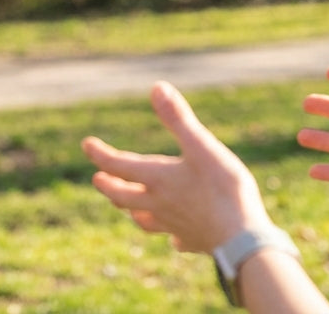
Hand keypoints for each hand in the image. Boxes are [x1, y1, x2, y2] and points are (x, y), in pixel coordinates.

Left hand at [82, 81, 273, 253]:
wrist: (242, 239)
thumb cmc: (224, 189)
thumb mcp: (202, 146)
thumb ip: (178, 119)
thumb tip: (156, 87)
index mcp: (159, 179)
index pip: (119, 166)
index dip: (100, 154)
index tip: (86, 144)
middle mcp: (160, 204)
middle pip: (124, 197)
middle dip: (108, 186)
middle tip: (97, 178)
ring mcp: (176, 225)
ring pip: (146, 220)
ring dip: (133, 211)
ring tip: (129, 209)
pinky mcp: (195, 241)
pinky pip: (177, 239)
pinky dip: (172, 236)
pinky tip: (175, 239)